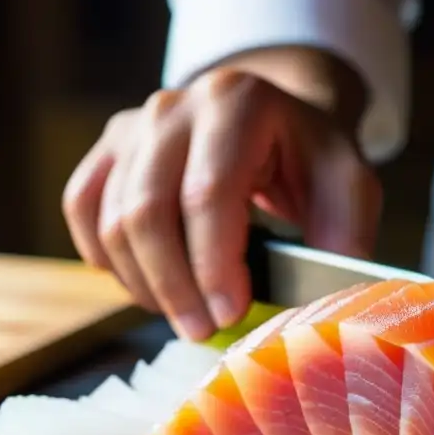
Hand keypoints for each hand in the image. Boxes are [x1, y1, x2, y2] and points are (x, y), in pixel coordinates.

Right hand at [62, 57, 381, 340]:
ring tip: (186, 316)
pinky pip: (83, 210)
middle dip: (174, 286)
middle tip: (203, 331)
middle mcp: (174, 106)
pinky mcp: (110, 147)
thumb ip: (344, 236)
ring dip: (145, 283)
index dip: (213, 264)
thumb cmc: (312, 160)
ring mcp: (135, 125)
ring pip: (111, 220)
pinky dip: (108, 259)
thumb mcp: (349, 186)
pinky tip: (149, 285)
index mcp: (238, 103)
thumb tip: (320, 301)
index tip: (230, 314)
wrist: (277, 121)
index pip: (207, 195)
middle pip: (147, 212)